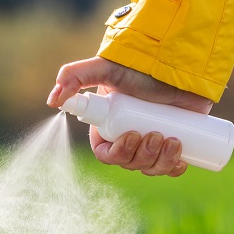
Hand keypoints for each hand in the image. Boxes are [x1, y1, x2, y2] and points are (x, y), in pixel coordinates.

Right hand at [47, 56, 213, 177]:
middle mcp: (127, 137)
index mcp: (108, 127)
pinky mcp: (172, 143)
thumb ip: (74, 76)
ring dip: (160, 161)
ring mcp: (151, 142)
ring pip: (150, 167)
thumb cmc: (140, 66)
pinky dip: (174, 166)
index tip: (132, 137)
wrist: (179, 65)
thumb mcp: (106, 69)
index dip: (118, 153)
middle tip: (156, 135)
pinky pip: (170, 168)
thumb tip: (52, 101)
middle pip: (130, 163)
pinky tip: (181, 158)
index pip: (106, 155)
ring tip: (172, 140)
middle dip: (143, 155)